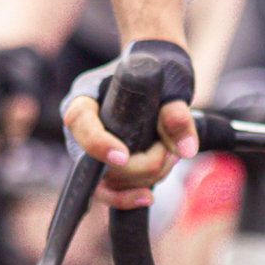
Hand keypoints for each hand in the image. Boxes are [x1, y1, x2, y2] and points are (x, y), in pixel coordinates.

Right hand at [62, 40, 197, 208]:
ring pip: (105, 181)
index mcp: (87, 96)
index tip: (123, 156)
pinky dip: (128, 195)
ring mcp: (90, 149)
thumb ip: (178, 115)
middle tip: (167, 150)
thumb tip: (185, 150)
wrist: (157, 69)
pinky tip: (146, 195)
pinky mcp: (103, 165)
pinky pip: (108, 190)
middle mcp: (81, 126)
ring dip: (142, 178)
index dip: (97, 144)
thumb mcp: (173, 85)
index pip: (79, 122)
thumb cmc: (160, 70)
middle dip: (137, 166)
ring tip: (168, 156)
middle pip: (94, 162)